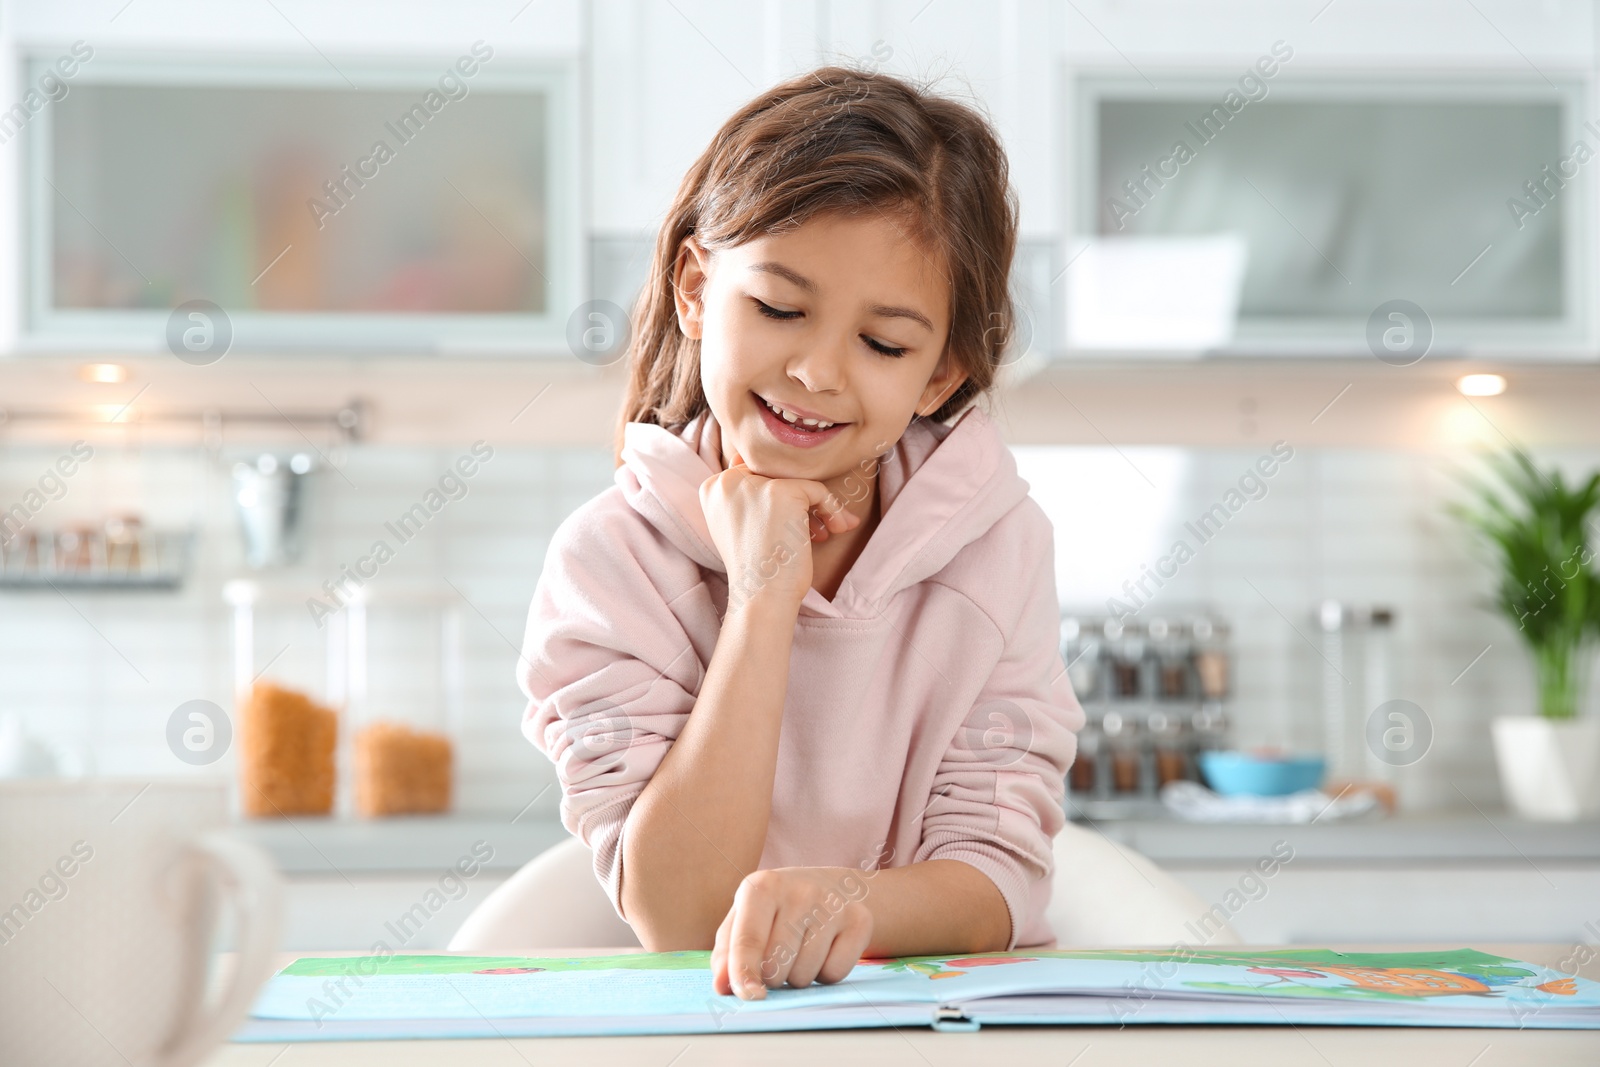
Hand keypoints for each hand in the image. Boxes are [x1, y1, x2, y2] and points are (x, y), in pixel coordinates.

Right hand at [699, 447, 859, 612]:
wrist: (761, 597)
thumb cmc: (756, 568)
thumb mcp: (740, 526)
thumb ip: (750, 498)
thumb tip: (777, 477)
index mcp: (712, 488)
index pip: (755, 473)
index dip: (777, 498)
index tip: (791, 524)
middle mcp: (727, 481)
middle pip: (778, 475)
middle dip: (801, 501)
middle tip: (815, 527)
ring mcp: (753, 484)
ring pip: (799, 481)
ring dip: (820, 506)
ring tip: (825, 530)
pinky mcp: (779, 491)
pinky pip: (817, 490)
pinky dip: (832, 509)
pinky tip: (836, 528)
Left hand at [711, 867, 873, 999]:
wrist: (832, 887)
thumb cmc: (778, 909)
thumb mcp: (745, 918)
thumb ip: (727, 952)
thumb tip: (722, 986)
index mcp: (763, 886)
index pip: (748, 938)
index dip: (744, 972)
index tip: (749, 995)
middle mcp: (799, 890)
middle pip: (776, 964)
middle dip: (772, 977)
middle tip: (777, 957)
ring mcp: (833, 904)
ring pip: (805, 974)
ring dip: (798, 977)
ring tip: (801, 951)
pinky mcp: (860, 920)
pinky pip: (835, 974)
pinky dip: (825, 974)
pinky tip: (825, 951)